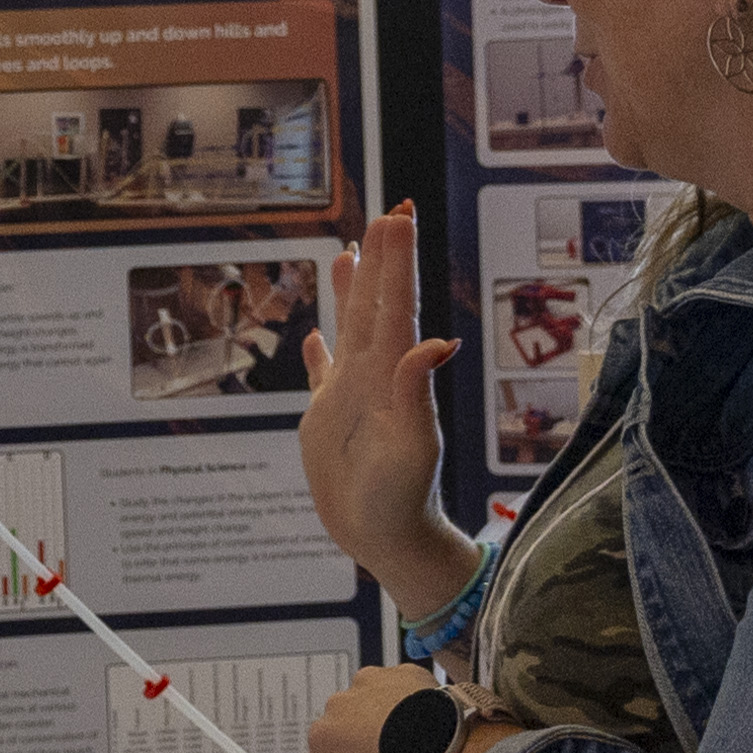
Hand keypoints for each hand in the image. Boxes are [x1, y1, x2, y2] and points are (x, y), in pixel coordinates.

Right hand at [298, 207, 480, 617]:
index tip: (399, 217)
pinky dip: (320, 351)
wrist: (385, 538)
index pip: (396, 306)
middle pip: (376, 305)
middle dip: (381, 260)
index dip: (397, 262)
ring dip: (352, 291)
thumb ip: (417, 393)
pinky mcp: (327, 418)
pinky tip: (317, 333)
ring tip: (351, 251)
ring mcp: (349, 394)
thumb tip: (436, 343)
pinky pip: (323, 374)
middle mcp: (373, 376)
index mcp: (392, 375)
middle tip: (387, 214)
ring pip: (350, 328)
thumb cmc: (402, 499)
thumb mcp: (412, 447)